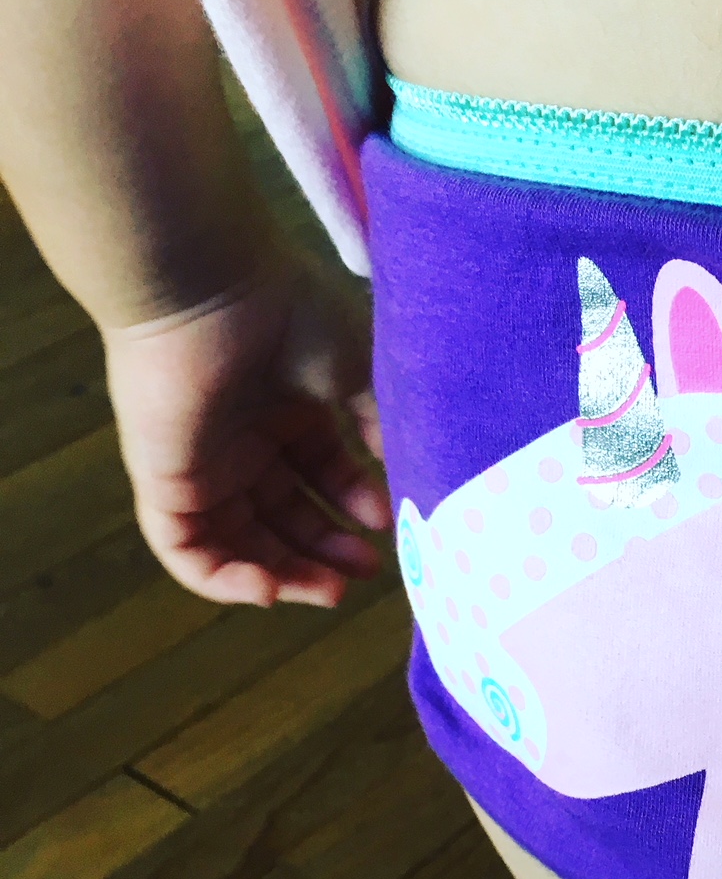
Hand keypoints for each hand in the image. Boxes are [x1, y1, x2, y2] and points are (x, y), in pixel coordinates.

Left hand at [103, 244, 391, 607]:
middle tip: (364, 574)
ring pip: (240, 543)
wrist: (210, 286)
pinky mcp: (163, 481)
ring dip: (285, 575)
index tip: (388, 525)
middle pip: (284, 518)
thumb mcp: (361, 371)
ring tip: (329, 592)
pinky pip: (187, 550)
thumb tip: (400, 469)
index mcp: (288, 411)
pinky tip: (269, 589)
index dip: (356, 508)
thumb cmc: (289, 316)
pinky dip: (225, 579)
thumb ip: (380, 423)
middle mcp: (243, 441)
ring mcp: (201, 463)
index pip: (323, 477)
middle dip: (325, 552)